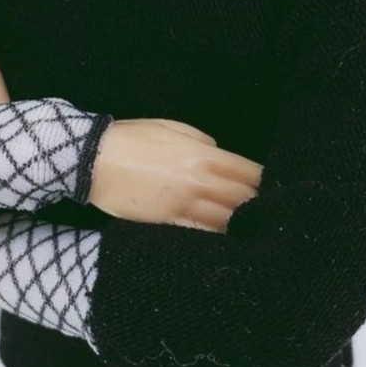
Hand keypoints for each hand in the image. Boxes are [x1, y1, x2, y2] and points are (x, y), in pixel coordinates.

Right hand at [87, 118, 261, 232]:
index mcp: (203, 155)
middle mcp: (199, 182)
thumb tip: (219, 155)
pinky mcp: (166, 222)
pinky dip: (214, 236)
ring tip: (249, 231)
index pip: (248, 173)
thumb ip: (201, 141)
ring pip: (226, 221)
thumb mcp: (170, 127)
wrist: (93, 159)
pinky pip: (200, 233)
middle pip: (243, 200)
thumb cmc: (130, 138)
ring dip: (239, 225)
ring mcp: (183, 205)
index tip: (272, 189)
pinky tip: (222, 240)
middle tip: (265, 213)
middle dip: (256, 206)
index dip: (265, 183)